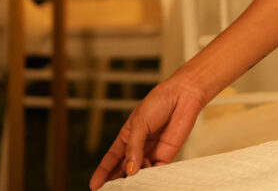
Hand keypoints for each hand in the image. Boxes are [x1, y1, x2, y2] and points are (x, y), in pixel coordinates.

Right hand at [89, 77, 206, 188]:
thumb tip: (130, 169)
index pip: (111, 158)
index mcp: (127, 136)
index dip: (103, 172)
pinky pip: (157, 170)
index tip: (94, 185)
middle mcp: (139, 146)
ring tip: (131, 182)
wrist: (183, 95)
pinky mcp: (167, 154)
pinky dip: (151, 175)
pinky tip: (147, 176)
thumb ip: (133, 147)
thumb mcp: (139, 123)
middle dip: (116, 180)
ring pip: (140, 172)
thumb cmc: (159, 102)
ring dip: (135, 179)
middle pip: (124, 168)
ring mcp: (152, 151)